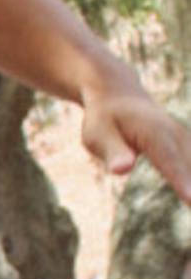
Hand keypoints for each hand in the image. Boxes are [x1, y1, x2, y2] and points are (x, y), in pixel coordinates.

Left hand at [80, 68, 190, 202]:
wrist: (118, 96)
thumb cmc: (104, 119)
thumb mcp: (97, 134)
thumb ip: (112, 151)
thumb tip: (121, 169)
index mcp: (155, 133)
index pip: (170, 162)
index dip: (182, 182)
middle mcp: (177, 136)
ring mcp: (186, 141)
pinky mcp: (188, 147)